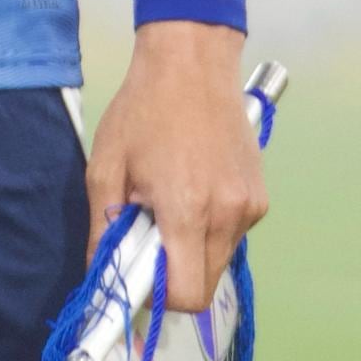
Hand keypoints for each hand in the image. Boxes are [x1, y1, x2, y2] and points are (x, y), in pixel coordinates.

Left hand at [86, 21, 268, 319]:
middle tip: (148, 241)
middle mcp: (227, 214)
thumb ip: (102, 231)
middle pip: (205, 286)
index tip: (138, 279)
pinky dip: (211, 231)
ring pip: (220, 263)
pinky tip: (195, 192)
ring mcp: (250, 206)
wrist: (192, 61)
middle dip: (174, 277)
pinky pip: (233, 236)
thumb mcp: (106, 168)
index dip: (158, 298)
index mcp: (187, 209)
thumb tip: (100, 278)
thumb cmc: (143, 109)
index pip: (186, 294)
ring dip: (193, 253)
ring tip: (171, 208)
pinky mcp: (260, 197)